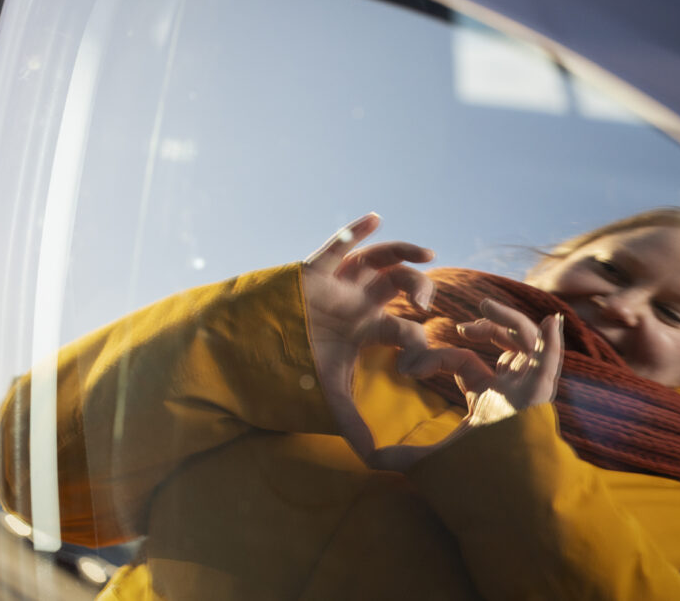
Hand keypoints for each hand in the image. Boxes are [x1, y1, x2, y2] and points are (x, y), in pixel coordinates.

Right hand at [301, 213, 488, 461]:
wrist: (251, 354)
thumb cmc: (293, 369)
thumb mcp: (330, 396)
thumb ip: (353, 423)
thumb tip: (372, 460)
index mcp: (368, 328)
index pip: (405, 327)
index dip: (418, 340)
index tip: (416, 362)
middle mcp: (358, 301)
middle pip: (400, 285)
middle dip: (420, 289)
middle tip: (428, 305)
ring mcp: (339, 283)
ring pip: (379, 260)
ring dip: (404, 253)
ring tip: (428, 256)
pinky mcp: (314, 270)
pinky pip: (338, 244)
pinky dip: (356, 230)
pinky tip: (375, 219)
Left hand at [368, 301, 563, 471]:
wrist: (503, 501)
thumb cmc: (474, 480)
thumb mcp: (431, 459)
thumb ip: (401, 455)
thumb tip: (366, 456)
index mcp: (487, 396)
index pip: (464, 361)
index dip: (435, 357)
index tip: (407, 368)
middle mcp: (510, 389)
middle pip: (506, 342)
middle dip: (488, 324)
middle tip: (465, 318)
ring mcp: (527, 391)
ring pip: (525, 342)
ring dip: (509, 319)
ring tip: (485, 305)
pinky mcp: (540, 398)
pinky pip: (550, 362)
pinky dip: (552, 341)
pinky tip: (549, 321)